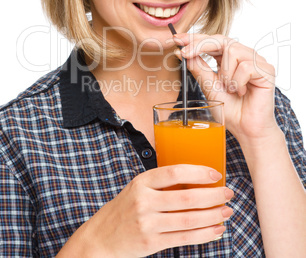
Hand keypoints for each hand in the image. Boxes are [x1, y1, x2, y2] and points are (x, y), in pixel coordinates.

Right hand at [79, 165, 233, 256]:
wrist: (100, 238)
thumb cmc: (125, 208)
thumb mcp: (138, 188)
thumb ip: (161, 184)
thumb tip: (198, 181)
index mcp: (141, 182)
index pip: (174, 172)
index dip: (198, 172)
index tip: (216, 174)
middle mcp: (144, 201)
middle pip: (186, 198)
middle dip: (213, 196)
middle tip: (228, 193)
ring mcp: (147, 224)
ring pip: (189, 220)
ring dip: (213, 216)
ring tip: (227, 212)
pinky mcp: (151, 243)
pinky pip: (184, 239)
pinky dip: (204, 234)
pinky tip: (216, 230)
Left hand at [173, 33, 278, 144]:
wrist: (245, 128)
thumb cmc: (230, 109)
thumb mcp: (208, 86)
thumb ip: (198, 68)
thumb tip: (182, 52)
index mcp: (230, 58)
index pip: (213, 41)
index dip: (195, 38)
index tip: (177, 39)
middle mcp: (244, 55)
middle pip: (221, 39)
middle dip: (200, 45)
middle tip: (186, 53)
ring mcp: (257, 61)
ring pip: (232, 51)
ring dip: (224, 73)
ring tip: (229, 88)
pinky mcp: (267, 70)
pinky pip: (245, 66)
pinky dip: (237, 82)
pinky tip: (241, 92)